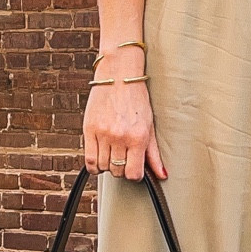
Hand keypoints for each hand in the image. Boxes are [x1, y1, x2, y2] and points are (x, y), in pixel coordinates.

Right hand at [83, 66, 166, 181]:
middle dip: (121, 168)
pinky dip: (94, 165)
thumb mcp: (149, 125)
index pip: (133, 173)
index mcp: (138, 137)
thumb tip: (162, 174)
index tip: (134, 168)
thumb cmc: (136, 99)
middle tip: (123, 157)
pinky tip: (100, 158)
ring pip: (103, 167)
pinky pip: (88, 160)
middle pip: (117, 171)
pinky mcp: (89, 129)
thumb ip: (154, 153)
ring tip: (112, 154)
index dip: (134, 175)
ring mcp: (103, 134)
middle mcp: (120, 137)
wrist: (118, 76)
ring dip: (107, 165)